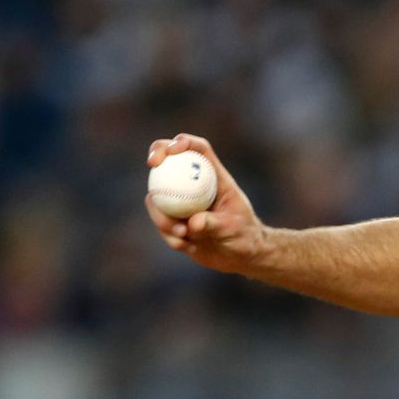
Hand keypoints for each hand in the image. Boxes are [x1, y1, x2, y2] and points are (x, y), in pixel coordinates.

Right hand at [145, 134, 268, 272]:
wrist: (242, 257)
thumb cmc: (245, 237)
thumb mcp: (233, 229)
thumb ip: (214, 224)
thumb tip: (192, 223)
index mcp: (214, 178)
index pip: (199, 150)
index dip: (184, 142)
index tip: (172, 150)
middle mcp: (195, 186)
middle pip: (170, 161)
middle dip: (157, 155)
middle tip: (152, 164)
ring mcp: (181, 203)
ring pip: (158, 197)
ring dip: (162, 214)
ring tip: (182, 234)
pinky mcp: (174, 222)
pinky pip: (162, 224)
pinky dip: (169, 235)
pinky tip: (184, 245)